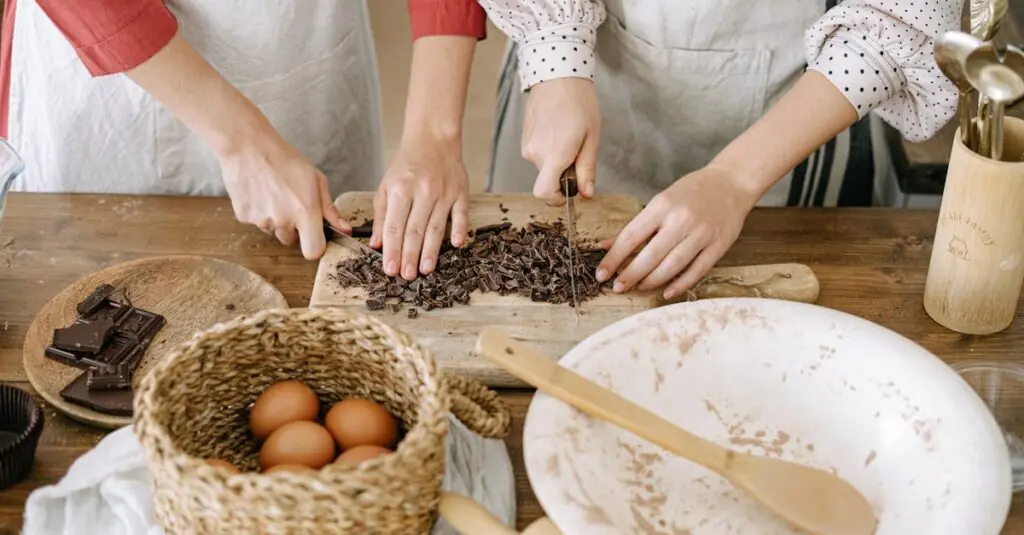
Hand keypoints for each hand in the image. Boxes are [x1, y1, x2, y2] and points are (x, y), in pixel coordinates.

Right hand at [219, 130, 347, 259]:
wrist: (247, 146)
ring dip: (275, 219)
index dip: (314, 245)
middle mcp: (283, 221)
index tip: (314, 235)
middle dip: (293, 228)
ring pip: (273, 231)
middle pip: (291, 241)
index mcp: (305, 213)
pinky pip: (256, 222)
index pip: (313, 251)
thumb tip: (344, 229)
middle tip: (290, 203)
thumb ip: (330, 209)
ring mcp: (261, 220)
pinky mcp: (244, 217)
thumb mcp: (316, 179)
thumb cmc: (285, 159)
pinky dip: (259, 212)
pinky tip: (260, 192)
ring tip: (273, 193)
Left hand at [370, 136, 469, 280]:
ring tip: (425, 270)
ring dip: (430, 250)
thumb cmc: (407, 165)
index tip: (390, 269)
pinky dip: (459, 229)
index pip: (394, 226)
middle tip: (407, 276)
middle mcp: (422, 192)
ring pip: (436, 226)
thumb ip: (381, 215)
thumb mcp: (386, 186)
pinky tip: (456, 245)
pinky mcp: (460, 193)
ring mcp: (443, 193)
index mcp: (400, 190)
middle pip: (414, 230)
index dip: (391, 250)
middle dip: (409, 255)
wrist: (433, 138)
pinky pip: (461, 214)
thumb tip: (376, 244)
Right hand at [522, 78, 600, 204]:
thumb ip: (587, 168)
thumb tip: (586, 194)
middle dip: (563, 174)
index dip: (556, 199)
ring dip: (557, 160)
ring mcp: (527, 146)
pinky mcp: (524, 139)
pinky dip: (549, 150)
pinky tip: (558, 130)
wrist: (557, 75)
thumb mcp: (591, 138)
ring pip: (543, 167)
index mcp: (554, 155)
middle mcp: (535, 154)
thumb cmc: (579, 103)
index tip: (568, 192)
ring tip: (569, 135)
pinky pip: (538, 154)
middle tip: (577, 152)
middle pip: (547, 179)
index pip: (544, 193)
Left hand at [596, 166, 759, 298]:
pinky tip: (666, 292)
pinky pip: (696, 271)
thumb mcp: (661, 201)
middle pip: (650, 255)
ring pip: (672, 266)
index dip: (614, 258)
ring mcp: (702, 234)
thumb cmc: (692, 192)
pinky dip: (680, 285)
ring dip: (651, 281)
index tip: (602, 273)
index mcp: (663, 205)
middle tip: (617, 287)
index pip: (631, 236)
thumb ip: (636, 226)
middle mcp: (682, 220)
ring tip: (638, 287)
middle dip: (630, 275)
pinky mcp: (719, 246)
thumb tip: (606, 246)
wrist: (732, 182)